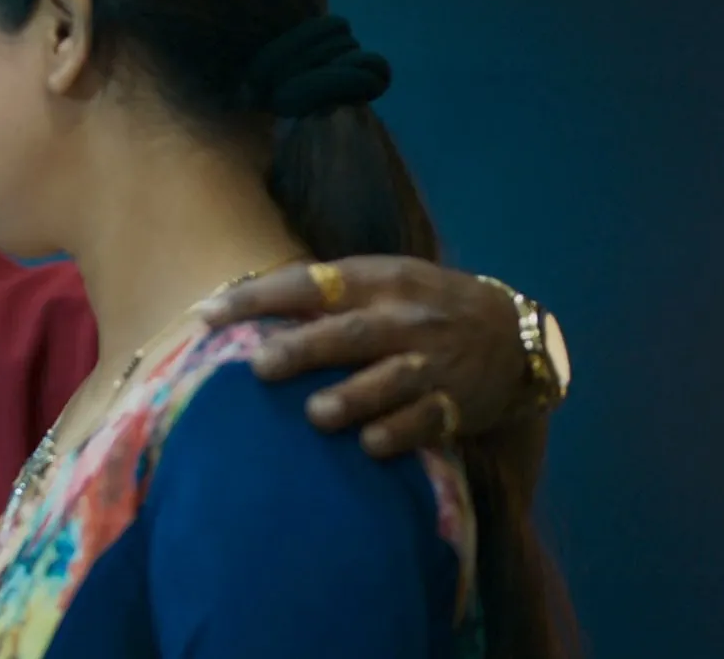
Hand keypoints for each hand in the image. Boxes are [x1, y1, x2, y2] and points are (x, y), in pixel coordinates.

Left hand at [195, 256, 529, 456]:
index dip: (258, 297)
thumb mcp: (384, 282)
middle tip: (258, 367)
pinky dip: (397, 431)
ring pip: (391, 379)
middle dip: (304, 349)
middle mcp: (405, 318)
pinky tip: (368, 444)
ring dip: (352, 397)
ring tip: (316, 414)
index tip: (207, 314)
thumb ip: (325, 294)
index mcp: (380, 280)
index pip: (310, 283)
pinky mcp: (455, 403)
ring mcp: (433, 362)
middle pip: (350, 332)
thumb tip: (236, 306)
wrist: (516, 334)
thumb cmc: (423, 307)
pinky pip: (426, 420)